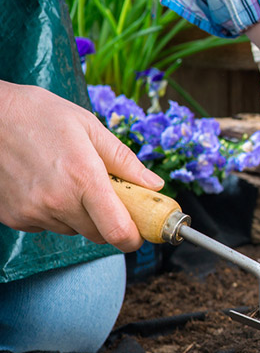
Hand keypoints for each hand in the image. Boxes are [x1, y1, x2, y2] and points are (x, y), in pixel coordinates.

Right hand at [0, 82, 162, 251]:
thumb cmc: (39, 115)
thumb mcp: (90, 127)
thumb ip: (125, 161)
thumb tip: (153, 184)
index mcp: (84, 178)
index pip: (117, 231)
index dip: (134, 238)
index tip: (140, 231)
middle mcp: (57, 201)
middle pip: (99, 234)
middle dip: (110, 220)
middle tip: (108, 195)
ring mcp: (32, 212)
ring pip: (73, 229)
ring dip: (81, 215)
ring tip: (69, 180)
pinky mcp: (13, 217)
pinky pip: (46, 225)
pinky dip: (54, 213)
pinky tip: (46, 185)